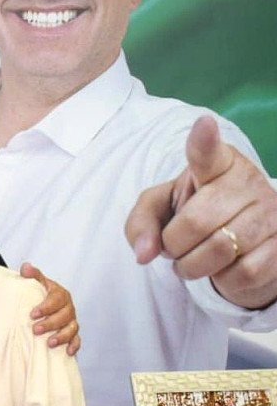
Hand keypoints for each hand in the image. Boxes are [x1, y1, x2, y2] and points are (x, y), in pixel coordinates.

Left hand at [20, 262, 79, 355]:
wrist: (41, 305)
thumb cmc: (37, 294)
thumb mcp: (34, 283)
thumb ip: (32, 275)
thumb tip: (26, 267)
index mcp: (60, 293)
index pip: (56, 299)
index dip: (46, 307)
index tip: (32, 314)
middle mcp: (68, 307)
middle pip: (65, 315)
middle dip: (51, 323)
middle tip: (35, 330)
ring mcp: (71, 320)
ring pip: (72, 328)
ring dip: (62, 336)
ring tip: (49, 343)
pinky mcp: (72, 333)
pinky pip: (77, 340)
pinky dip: (74, 345)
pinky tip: (68, 352)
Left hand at [126, 116, 276, 308]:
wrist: (243, 242)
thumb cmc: (195, 214)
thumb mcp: (161, 211)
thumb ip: (142, 224)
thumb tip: (144, 254)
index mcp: (218, 164)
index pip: (208, 152)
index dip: (204, 141)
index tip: (203, 125)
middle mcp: (249, 182)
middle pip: (196, 222)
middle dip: (173, 245)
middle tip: (174, 247)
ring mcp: (272, 213)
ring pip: (219, 251)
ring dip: (193, 266)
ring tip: (193, 260)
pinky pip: (243, 273)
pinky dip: (222, 281)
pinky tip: (222, 270)